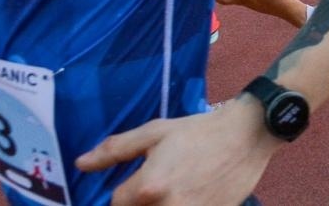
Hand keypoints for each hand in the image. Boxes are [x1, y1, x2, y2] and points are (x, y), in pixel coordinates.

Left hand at [77, 96, 278, 204]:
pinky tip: (192, 193)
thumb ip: (115, 150)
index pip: (117, 204)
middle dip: (143, 201)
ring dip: (161, 205)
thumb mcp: (155, 133)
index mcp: (148, 187)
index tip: (136, 185)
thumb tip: (81, 164)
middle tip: (158, 186)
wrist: (247, 134)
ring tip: (174, 190)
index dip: (123, 195)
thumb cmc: (198, 131)